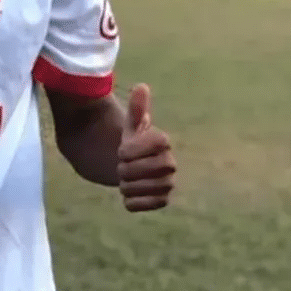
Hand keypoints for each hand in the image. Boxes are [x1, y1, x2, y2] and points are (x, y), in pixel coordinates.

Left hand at [117, 84, 175, 211]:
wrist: (127, 166)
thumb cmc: (131, 143)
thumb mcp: (129, 126)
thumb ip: (136, 110)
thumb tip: (141, 86)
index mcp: (162, 142)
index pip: (158, 142)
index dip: (135, 148)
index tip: (121, 150)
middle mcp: (170, 163)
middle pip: (157, 168)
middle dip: (131, 169)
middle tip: (120, 167)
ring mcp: (168, 183)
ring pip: (155, 188)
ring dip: (131, 185)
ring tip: (123, 180)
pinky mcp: (162, 200)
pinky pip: (154, 204)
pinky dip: (137, 202)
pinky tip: (127, 195)